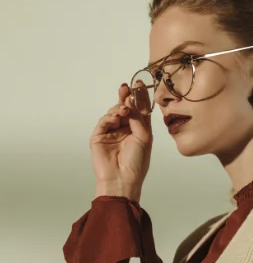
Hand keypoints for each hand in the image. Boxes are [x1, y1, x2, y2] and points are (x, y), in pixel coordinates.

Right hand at [90, 83, 151, 201]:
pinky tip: (116, 117)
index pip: (138, 109)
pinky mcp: (99, 137)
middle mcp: (125, 128)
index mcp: (139, 129)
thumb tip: (132, 102)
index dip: (138, 96)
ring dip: (119, 108)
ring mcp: (111, 132)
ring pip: (114, 113)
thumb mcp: (144, 137)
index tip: (138, 83)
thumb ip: (139, 119)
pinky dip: (109, 117)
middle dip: (125, 97)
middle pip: (124, 108)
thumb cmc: (137, 161)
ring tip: (124, 110)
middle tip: (126, 87)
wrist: (123, 178)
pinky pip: (103, 122)